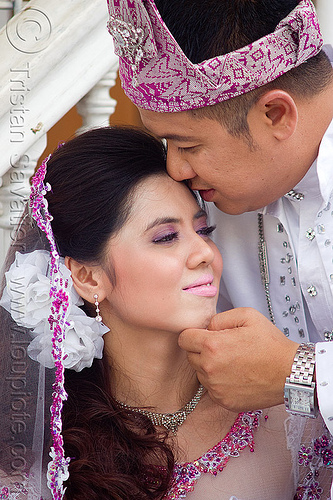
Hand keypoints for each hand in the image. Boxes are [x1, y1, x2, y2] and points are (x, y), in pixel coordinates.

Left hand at [178, 307, 298, 411]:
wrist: (290, 373)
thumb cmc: (270, 344)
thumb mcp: (247, 316)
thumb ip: (219, 318)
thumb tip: (206, 327)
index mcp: (212, 345)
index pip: (183, 339)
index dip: (194, 335)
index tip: (204, 336)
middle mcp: (209, 368)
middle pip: (190, 356)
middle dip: (202, 350)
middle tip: (224, 348)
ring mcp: (215, 388)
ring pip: (200, 373)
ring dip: (210, 367)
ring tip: (233, 362)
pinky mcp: (223, 401)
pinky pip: (211, 389)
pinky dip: (219, 382)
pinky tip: (236, 376)